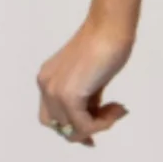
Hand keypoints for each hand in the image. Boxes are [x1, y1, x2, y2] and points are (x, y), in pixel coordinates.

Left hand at [36, 15, 134, 147]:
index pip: (52, 118)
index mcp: (47, 79)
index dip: (73, 128)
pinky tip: (118, 108)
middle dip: (86, 130)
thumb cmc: (105, 46)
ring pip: (73, 131)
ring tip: (117, 109)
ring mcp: (54, 91)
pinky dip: (104, 123)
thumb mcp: (89, 79)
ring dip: (99, 126)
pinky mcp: (69, 96)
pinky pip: (86, 126)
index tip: (95, 132)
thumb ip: (85, 99)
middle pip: (60, 127)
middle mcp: (45, 85)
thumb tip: (93, 121)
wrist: (109, 29)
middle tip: (110, 119)